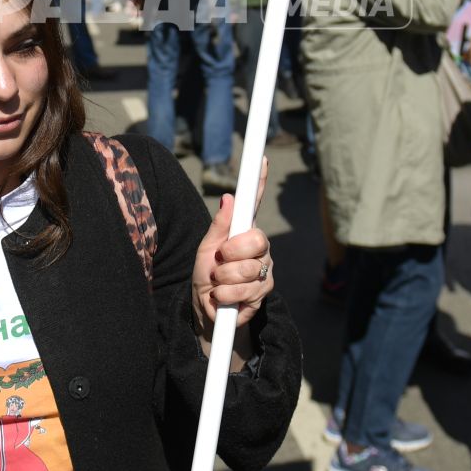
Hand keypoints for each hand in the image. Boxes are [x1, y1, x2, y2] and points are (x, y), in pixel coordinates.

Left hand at [192, 162, 273, 340]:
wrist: (208, 311)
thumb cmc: (206, 276)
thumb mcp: (205, 250)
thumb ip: (219, 227)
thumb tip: (230, 198)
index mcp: (243, 231)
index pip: (254, 202)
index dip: (259, 180)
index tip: (262, 158)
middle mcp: (259, 246)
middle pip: (255, 240)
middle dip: (230, 254)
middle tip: (218, 263)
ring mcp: (265, 268)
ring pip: (247, 269)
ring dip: (223, 280)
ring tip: (218, 284)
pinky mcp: (265, 291)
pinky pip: (246, 291)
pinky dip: (226, 297)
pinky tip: (224, 298)